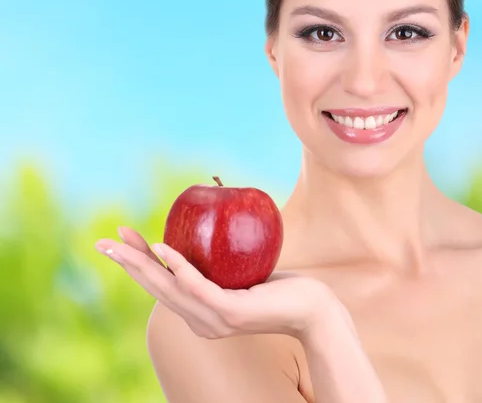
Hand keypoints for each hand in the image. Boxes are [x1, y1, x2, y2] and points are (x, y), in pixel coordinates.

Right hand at [94, 226, 338, 340]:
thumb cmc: (280, 288)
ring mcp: (214, 319)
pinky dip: (178, 267)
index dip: (138, 262)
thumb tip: (211, 229)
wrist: (312, 309)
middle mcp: (200, 319)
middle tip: (101, 242)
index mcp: (199, 311)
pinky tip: (163, 248)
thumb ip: (222, 263)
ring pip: (168, 287)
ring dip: (142, 263)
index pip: (161, 284)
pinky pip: (199, 287)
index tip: (121, 238)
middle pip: (155, 287)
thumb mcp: (243, 274)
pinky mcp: (231, 313)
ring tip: (121, 243)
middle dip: (127, 263)